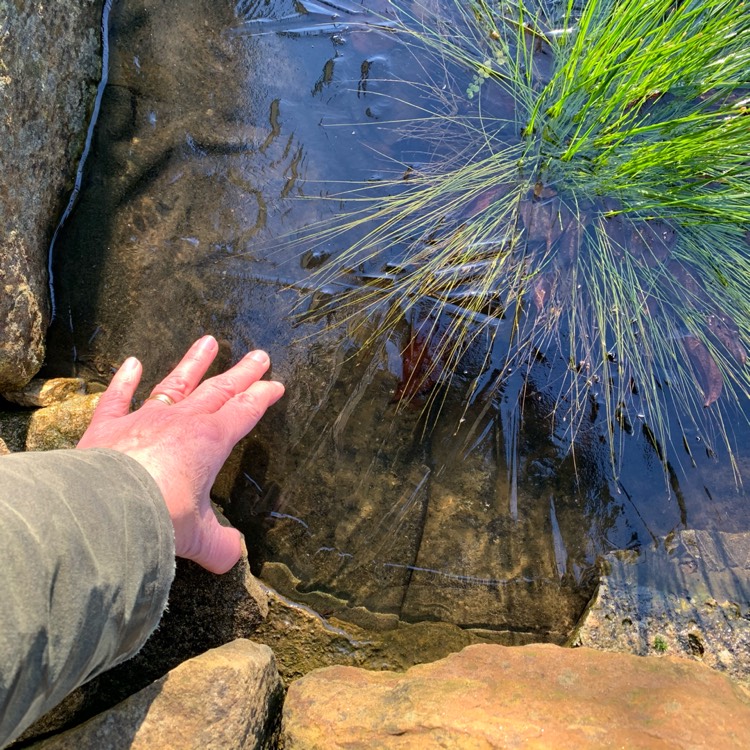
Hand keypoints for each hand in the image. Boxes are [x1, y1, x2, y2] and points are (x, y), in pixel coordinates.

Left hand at [77, 335, 284, 573]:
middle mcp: (181, 422)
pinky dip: (124, 380)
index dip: (263, 398)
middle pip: (219, 390)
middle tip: (259, 355)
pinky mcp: (108, 426)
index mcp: (210, 442)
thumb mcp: (199, 539)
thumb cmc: (159, 519)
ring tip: (208, 340)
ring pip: (175, 383)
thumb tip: (232, 556)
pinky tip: (131, 362)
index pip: (245, 413)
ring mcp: (144, 419)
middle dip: (242, 374)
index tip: (276, 385)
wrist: (102, 510)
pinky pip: (118, 397)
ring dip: (193, 362)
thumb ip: (221, 546)